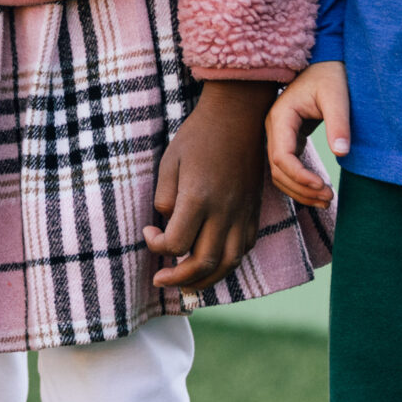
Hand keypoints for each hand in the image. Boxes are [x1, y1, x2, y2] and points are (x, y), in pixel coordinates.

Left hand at [146, 79, 272, 291]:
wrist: (239, 117)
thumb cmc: (199, 135)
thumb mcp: (170, 160)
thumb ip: (164, 197)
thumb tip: (165, 224)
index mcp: (199, 198)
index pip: (176, 243)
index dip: (157, 245)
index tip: (148, 232)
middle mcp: (224, 212)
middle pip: (204, 263)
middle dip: (179, 278)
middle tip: (160, 278)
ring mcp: (242, 215)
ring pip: (228, 264)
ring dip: (205, 280)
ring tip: (185, 284)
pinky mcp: (253, 214)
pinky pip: (243, 250)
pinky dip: (226, 264)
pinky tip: (211, 263)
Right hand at [266, 60, 348, 208]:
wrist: (326, 63)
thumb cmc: (330, 76)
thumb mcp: (337, 96)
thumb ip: (338, 123)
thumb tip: (341, 153)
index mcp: (281, 116)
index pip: (281, 156)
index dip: (299, 176)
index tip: (323, 186)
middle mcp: (274, 127)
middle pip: (278, 170)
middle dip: (302, 188)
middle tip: (330, 197)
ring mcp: (279, 135)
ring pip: (280, 173)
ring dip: (300, 190)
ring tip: (327, 199)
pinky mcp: (289, 139)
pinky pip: (289, 168)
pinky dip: (301, 183)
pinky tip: (320, 192)